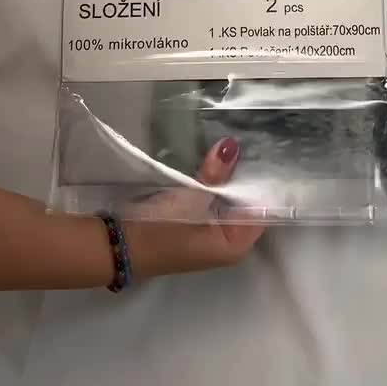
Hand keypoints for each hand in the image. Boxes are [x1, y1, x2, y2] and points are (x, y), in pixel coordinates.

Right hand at [124, 138, 265, 278]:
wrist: (119, 247)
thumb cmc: (161, 230)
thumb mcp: (191, 199)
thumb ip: (215, 173)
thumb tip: (232, 146)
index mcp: (236, 245)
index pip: (263, 209)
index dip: (265, 181)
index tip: (268, 150)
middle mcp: (228, 242)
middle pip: (246, 204)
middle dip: (246, 174)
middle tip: (254, 138)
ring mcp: (211, 233)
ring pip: (228, 200)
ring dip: (229, 177)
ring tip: (238, 141)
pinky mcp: (196, 224)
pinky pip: (214, 201)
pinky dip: (215, 183)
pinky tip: (217, 158)